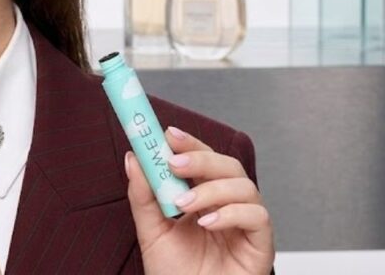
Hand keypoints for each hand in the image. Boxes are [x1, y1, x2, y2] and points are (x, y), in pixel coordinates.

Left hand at [125, 126, 274, 274]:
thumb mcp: (151, 231)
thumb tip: (133, 158)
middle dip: (201, 159)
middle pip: (228, 166)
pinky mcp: (261, 245)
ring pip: (245, 187)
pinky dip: (232, 214)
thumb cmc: (174, 274)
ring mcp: (246, 225)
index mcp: (203, 199)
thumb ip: (143, 195)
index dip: (189, 144)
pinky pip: (258, 217)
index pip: (203, 161)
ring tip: (184, 204)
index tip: (168, 134)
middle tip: (174, 162)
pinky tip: (208, 223)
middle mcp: (227, 206)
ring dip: (211, 189)